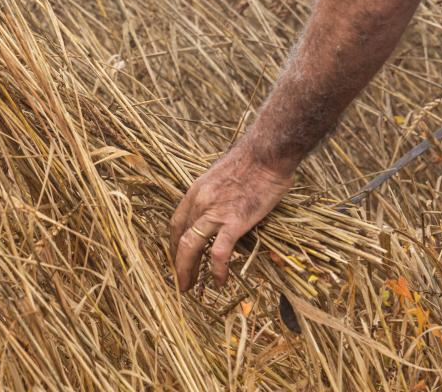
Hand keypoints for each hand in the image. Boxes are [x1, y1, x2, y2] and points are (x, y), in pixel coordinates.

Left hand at [168, 146, 292, 291]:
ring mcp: (216, 212)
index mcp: (196, 191)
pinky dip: (217, 269)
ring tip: (189, 288)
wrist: (267, 153)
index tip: (176, 257)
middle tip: (180, 282)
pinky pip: (219, 252)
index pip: (177, 222)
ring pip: (191, 247)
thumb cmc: (252, 161)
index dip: (174, 243)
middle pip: (180, 237)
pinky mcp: (235, 222)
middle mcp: (200, 202)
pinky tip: (220, 281)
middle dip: (177, 262)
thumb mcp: (223, 175)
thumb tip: (221, 208)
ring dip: (187, 270)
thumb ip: (216, 194)